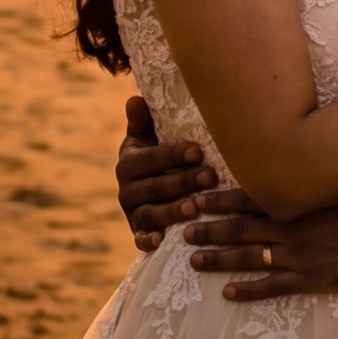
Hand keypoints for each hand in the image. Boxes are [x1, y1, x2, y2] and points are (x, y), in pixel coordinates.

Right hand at [116, 94, 222, 251]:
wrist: (160, 191)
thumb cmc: (165, 155)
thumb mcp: (153, 136)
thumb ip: (145, 120)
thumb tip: (135, 98)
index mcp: (130, 160)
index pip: (149, 157)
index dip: (173, 154)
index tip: (198, 151)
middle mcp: (127, 187)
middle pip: (153, 186)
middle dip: (182, 181)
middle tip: (210, 177)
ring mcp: (132, 212)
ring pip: (149, 213)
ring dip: (172, 211)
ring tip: (197, 207)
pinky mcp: (138, 232)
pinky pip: (139, 238)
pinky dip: (147, 240)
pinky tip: (162, 240)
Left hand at [184, 193, 337, 300]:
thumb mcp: (337, 185)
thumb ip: (309, 184)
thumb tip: (289, 172)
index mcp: (297, 202)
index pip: (248, 198)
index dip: (219, 200)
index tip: (195, 199)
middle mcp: (290, 228)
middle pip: (240, 228)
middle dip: (209, 230)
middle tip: (184, 232)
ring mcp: (297, 255)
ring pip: (248, 257)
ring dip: (219, 260)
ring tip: (194, 261)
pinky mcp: (309, 279)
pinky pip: (271, 287)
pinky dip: (247, 290)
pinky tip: (228, 293)